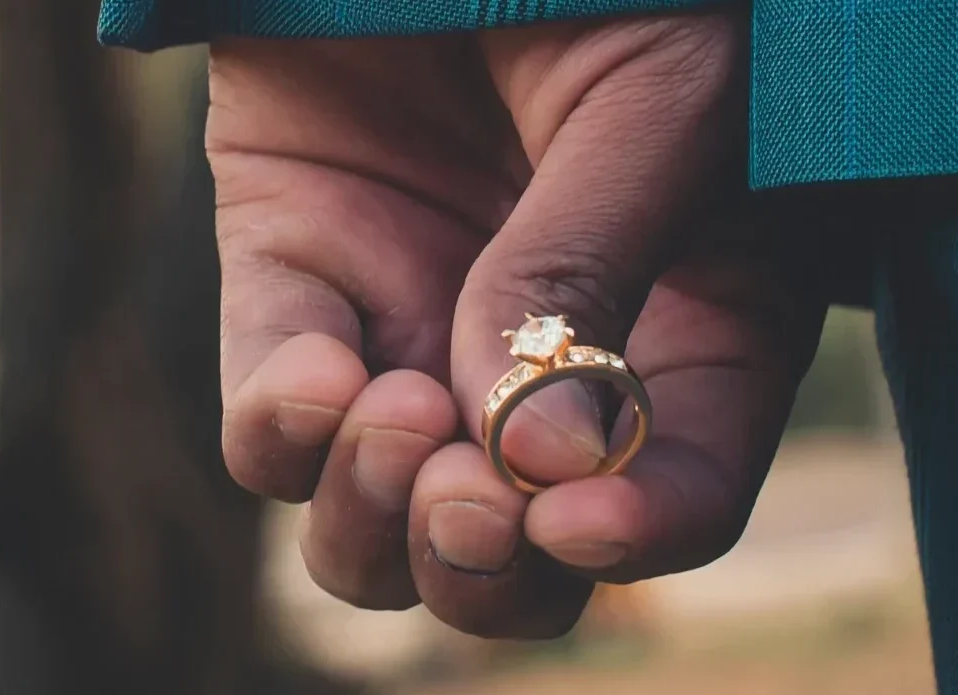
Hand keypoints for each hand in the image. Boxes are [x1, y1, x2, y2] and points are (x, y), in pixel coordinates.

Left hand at [208, 11, 824, 636]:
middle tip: (471, 500)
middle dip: (487, 572)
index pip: (677, 494)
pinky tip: (324, 375)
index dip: (636, 534)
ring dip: (378, 526)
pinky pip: (267, 420)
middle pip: (513, 562)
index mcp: (691, 325)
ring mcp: (412, 324)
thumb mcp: (655, 100)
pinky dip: (284, 431)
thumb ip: (593, 268)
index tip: (575, 519)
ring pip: (374, 529)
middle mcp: (545, 357)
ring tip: (393, 421)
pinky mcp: (291, 273)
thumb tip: (533, 453)